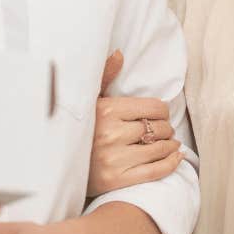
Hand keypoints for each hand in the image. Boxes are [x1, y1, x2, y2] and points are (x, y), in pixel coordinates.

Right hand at [89, 49, 181, 197]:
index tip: (158, 115)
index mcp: (106, 110)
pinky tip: (176, 156)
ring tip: (170, 142)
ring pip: (160, 148)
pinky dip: (172, 163)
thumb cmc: (78, 130)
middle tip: (162, 130)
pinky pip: (156, 171)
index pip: (154, 108)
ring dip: (171, 145)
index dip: (162, 111)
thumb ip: (104, 76)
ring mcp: (114, 159)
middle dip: (165, 128)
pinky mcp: (117, 180)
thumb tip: (119, 53)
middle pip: (159, 128)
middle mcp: (111, 134)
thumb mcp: (88, 101)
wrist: (57, 166)